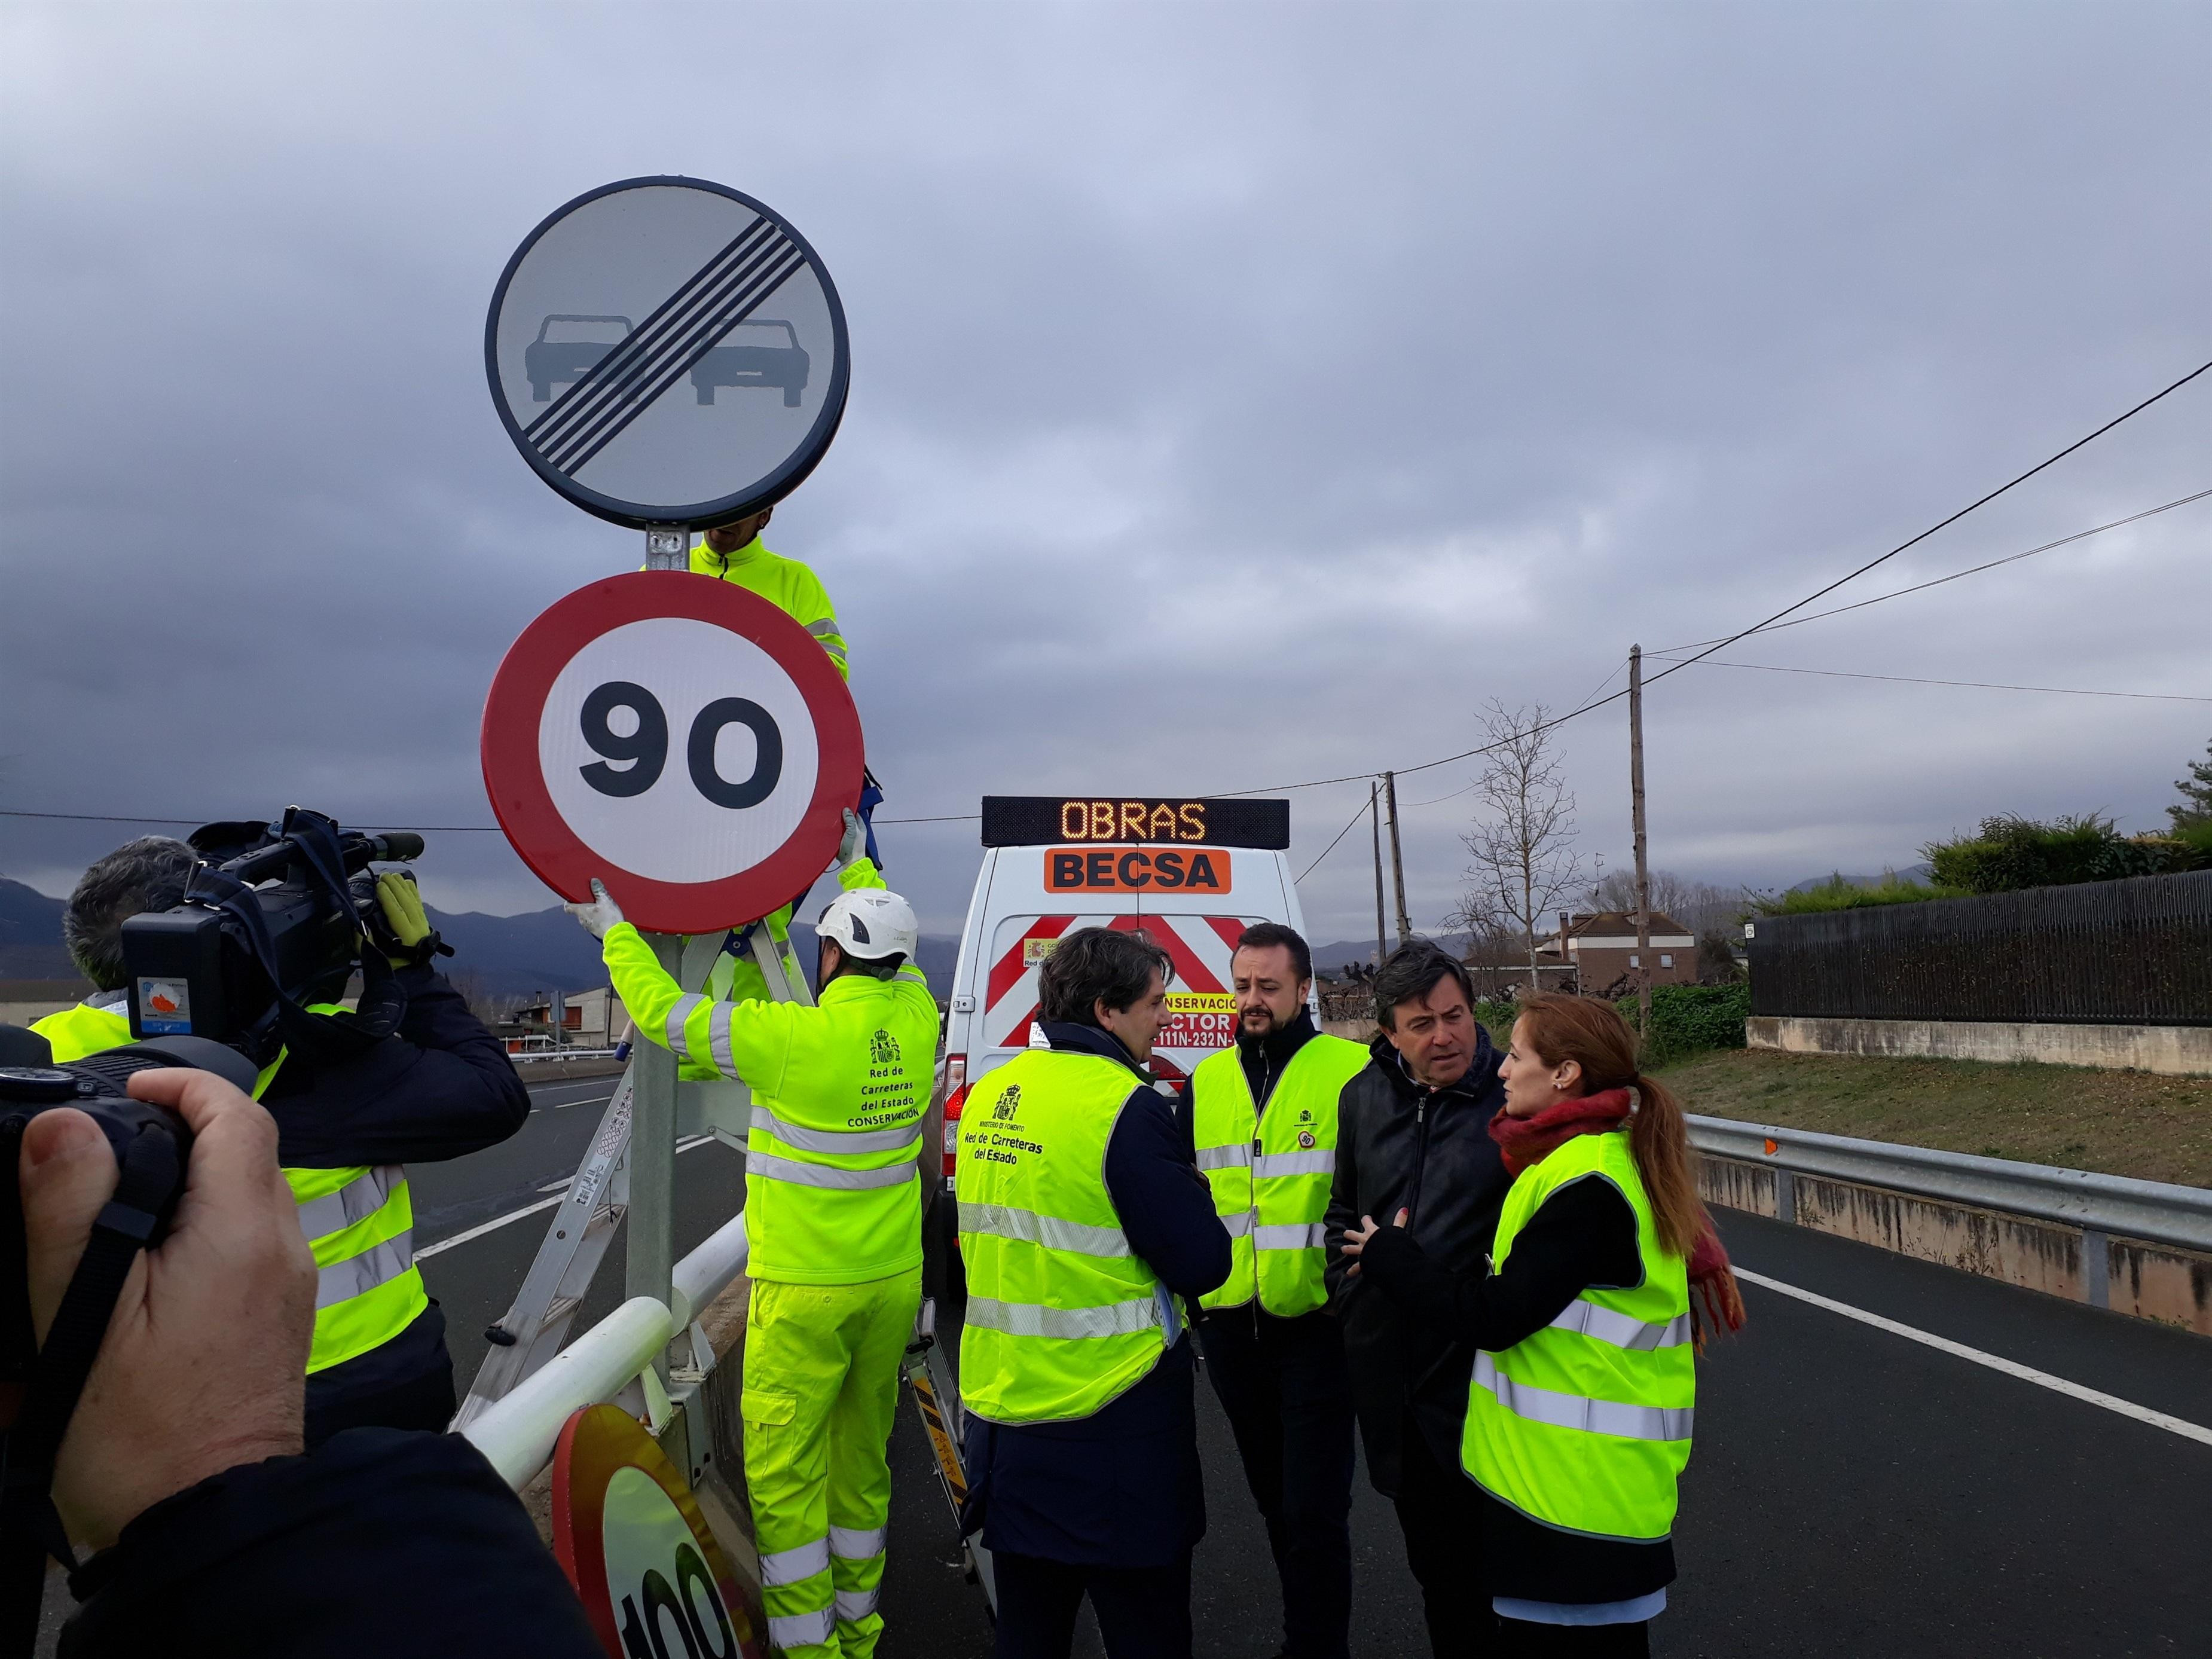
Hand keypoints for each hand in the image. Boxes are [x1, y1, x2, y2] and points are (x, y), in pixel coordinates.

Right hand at [22, 1067, 315, 1549]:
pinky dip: (195, 1235)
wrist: (205, 1522)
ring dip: (185, 1186)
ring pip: (243, 1200)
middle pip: (245, 1153)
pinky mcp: (274, 1321)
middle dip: (181, 1133)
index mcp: (244, 1234)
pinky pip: (243, 1248)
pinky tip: (137, 1269)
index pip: (240, 1117)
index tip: (130, 1088)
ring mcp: (285, 1287)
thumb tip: (67, 1127)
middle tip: (105, 1146)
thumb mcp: (85, 1318)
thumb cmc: (144, 1437)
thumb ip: (74, 1213)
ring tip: (109, 1206)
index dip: (185, 1086)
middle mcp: (281, 1251)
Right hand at [374, 870, 434, 966]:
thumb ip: (366, 943)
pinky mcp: (424, 921)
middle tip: (384, 876)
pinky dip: (414, 891)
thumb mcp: (376, 957)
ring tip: (394, 875)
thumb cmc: (391, 963)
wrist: (413, 970)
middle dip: (395, 888)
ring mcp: (422, 923)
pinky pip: (419, 903)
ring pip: (413, 901)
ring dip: (403, 887)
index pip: (397, 913)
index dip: (388, 898)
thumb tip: (359, 926)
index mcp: (406, 936)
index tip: (379, 886)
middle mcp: (417, 927)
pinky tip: (408, 882)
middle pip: (406, 903)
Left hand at [566, 877, 624, 939]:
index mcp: (580, 911)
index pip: (568, 906)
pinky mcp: (596, 932)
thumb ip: (598, 890)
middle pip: (578, 911)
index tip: (572, 897)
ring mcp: (588, 927)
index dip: (569, 901)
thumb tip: (594, 881)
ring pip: (586, 918)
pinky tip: (606, 918)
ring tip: (603, 909)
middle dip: (584, 906)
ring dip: (592, 913)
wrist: (616, 935)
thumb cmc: (608, 919)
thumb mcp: (605, 900)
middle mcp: (582, 920)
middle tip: (593, 900)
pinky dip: (598, 920)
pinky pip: (594, 924)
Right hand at [833, 807, 866, 871]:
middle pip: (847, 819)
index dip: (849, 809)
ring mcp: (848, 835)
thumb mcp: (852, 831)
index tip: (842, 805)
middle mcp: (855, 830)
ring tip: (830, 817)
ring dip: (837, 822)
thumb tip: (846, 810)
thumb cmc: (854, 849)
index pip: (855, 813)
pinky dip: (834, 829)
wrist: (849, 863)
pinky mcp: (841, 840)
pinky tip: (829, 827)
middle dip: (841, 815)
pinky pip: (837, 832)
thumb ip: (850, 820)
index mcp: (860, 826)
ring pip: (842, 825)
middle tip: (834, 810)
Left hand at [1337, 1208, 1408, 1278]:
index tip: (1367, 1218)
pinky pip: (1356, 1267)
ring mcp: (1362, 1251)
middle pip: (1353, 1234)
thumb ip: (1399, 1220)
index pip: (1366, 1221)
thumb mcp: (1396, 1230)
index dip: (1366, 1219)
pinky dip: (1352, 1270)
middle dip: (1350, 1234)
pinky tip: (1348, 1273)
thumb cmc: (1391, 1243)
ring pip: (1350, 1249)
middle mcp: (1364, 1240)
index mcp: (1371, 1231)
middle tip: (1347, 1234)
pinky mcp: (1362, 1262)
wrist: (1386, 1258)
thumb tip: (1404, 1209)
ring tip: (1343, 1249)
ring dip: (1347, 1249)